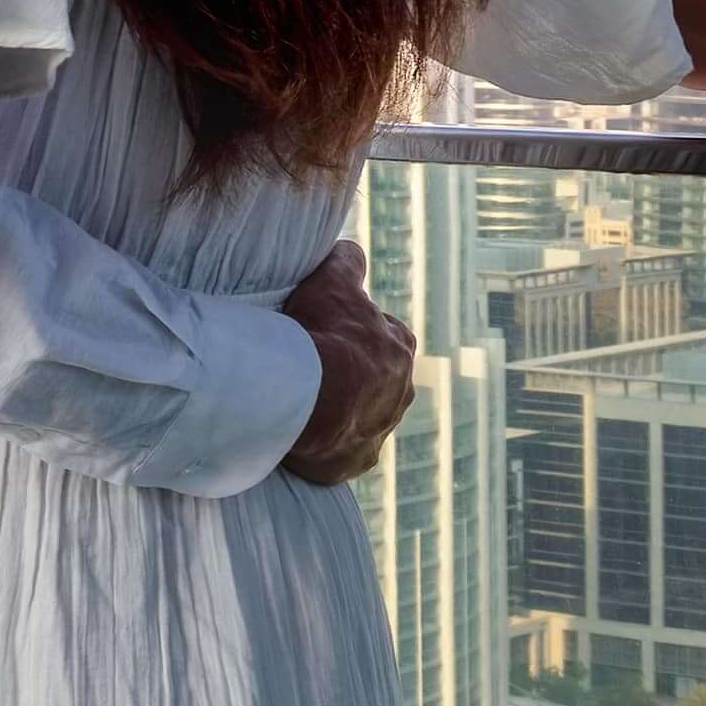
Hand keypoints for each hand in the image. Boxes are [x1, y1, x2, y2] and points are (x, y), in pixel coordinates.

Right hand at [277, 245, 415, 486]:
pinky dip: (329, 443)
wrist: (307, 401)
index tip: (328, 330)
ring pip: (363, 413)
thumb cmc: (322, 338)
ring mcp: (382, 427)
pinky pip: (344, 449)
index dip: (354, 329)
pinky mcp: (359, 457)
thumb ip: (345, 264)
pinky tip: (304, 435)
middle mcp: (401, 389)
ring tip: (303, 403)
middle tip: (312, 368)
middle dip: (353, 373)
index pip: (383, 333)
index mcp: (399, 347)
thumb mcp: (331, 284)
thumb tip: (349, 247)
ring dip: (340, 409)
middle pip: (377, 377)